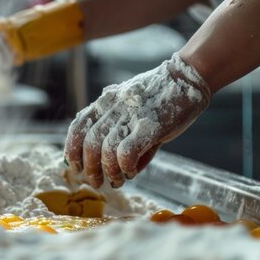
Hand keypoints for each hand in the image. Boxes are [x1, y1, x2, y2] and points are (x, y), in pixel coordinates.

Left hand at [64, 53, 211, 187]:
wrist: (187, 76)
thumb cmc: (161, 96)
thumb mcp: (132, 108)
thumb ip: (120, 130)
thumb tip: (115, 165)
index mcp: (106, 101)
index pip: (79, 125)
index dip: (72, 149)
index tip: (75, 166)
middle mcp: (113, 107)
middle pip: (89, 142)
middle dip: (89, 167)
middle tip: (95, 182)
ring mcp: (130, 115)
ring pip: (105, 150)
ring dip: (109, 171)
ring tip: (116, 181)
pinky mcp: (149, 126)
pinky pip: (126, 152)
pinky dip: (124, 166)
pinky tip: (131, 171)